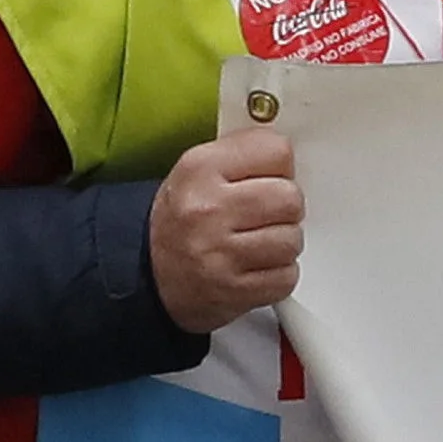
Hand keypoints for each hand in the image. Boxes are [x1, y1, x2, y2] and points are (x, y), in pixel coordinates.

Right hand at [146, 114, 305, 331]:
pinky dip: (278, 275)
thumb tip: (290, 151)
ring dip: (282, 244)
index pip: (277, 151)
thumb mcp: (199, 170)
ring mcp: (219, 254)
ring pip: (292, 240)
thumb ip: (244, 152)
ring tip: (257, 243)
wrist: (150, 274)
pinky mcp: (233, 290)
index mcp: (199, 169)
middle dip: (285, 208)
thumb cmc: (183, 219)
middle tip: (265, 215)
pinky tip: (255, 267)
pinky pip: (286, 277)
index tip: (270, 177)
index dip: (280, 167)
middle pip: (290, 198)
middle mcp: (207, 210)